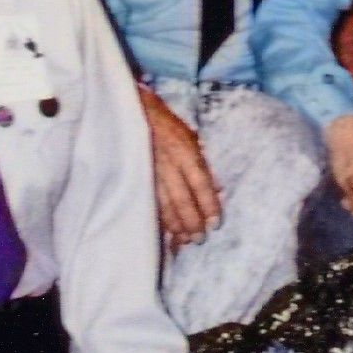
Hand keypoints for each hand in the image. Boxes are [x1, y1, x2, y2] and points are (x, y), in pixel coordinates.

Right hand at [140, 86, 221, 246]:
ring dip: (175, 225)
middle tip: (200, 239)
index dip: (208, 205)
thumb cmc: (167, 125)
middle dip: (191, 221)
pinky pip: (148, 201)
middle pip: (182, 198)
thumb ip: (202, 162)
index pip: (200, 182)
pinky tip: (164, 231)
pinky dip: (157, 218)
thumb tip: (218, 188)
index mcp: (185, 150)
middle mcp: (168, 163)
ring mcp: (149, 171)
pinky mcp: (136, 176)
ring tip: (185, 241)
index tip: (215, 223)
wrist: (133, 111)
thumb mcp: (190, 136)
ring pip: (163, 204)